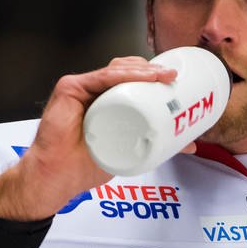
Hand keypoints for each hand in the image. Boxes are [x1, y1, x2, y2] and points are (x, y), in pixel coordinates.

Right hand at [0, 58, 188, 220]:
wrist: (57, 177)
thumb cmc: (85, 165)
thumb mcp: (129, 151)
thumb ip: (156, 144)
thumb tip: (189, 144)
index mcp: (106, 101)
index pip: (132, 80)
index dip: (154, 76)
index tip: (175, 81)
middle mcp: (94, 91)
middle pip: (126, 70)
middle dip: (152, 70)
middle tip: (172, 78)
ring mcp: (82, 87)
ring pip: (117, 70)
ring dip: (143, 70)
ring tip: (163, 76)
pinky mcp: (70, 88)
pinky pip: (102, 77)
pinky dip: (124, 75)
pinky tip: (142, 76)